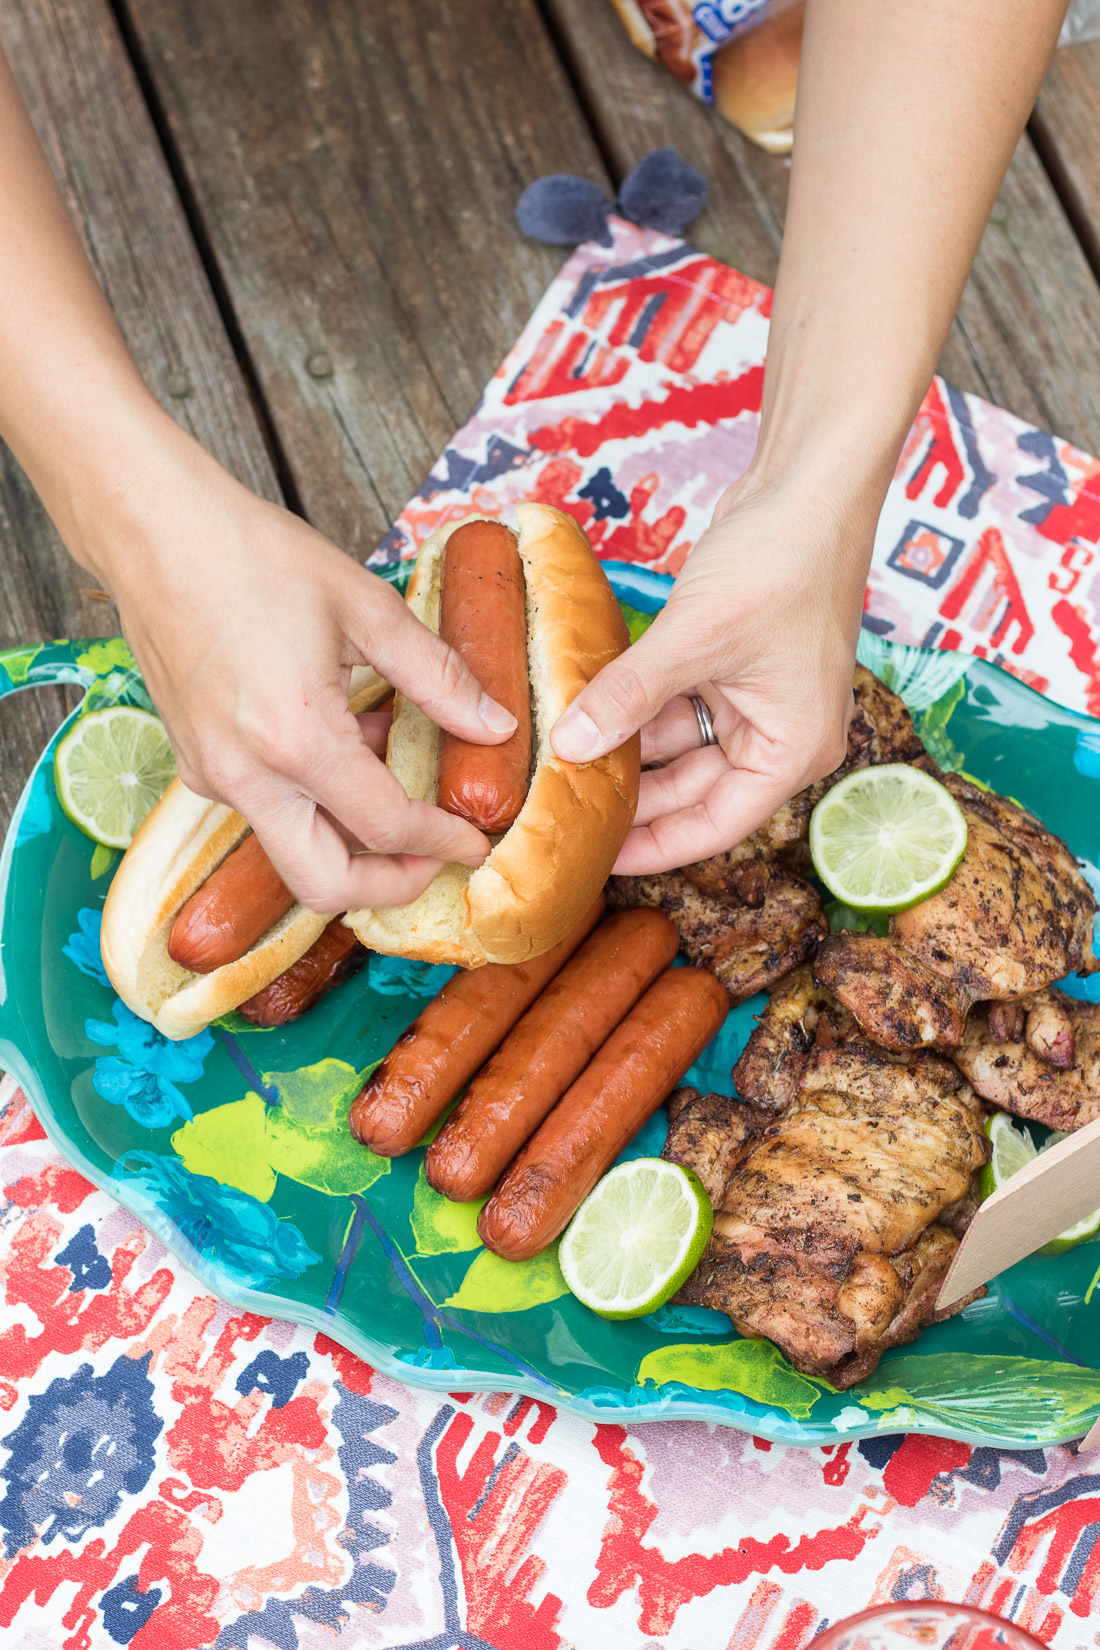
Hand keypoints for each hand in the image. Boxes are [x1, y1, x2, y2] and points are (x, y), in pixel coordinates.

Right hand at [82, 428, 516, 911]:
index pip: (384, 827)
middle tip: (436, 859)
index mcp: (295, 738)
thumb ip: (437, 675)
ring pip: (292, 849)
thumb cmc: (252, 556)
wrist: (153, 531)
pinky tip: (346, 742)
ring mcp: (211, 775)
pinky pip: (266, 809)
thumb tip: (494, 724)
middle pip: (323, 883)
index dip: (441, 843)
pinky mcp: (195, 763)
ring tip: (398, 774)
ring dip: (352, 835)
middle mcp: (245, 775)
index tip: (475, 842)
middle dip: (388, 885)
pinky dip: (314, 800)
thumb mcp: (364, 607)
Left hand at [551, 474, 873, 873]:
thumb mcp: (693, 638)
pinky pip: (674, 703)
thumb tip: (569, 747)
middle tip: (561, 811)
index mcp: (792, 750)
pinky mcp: (730, 664)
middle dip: (630, 797)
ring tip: (559, 763)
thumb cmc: (782, 561)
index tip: (594, 862)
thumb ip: (627, 697)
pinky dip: (633, 706)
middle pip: (692, 790)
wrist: (809, 482)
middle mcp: (778, 734)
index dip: (652, 847)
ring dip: (624, 748)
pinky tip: (581, 710)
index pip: (714, 825)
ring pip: (677, 746)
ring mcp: (754, 698)